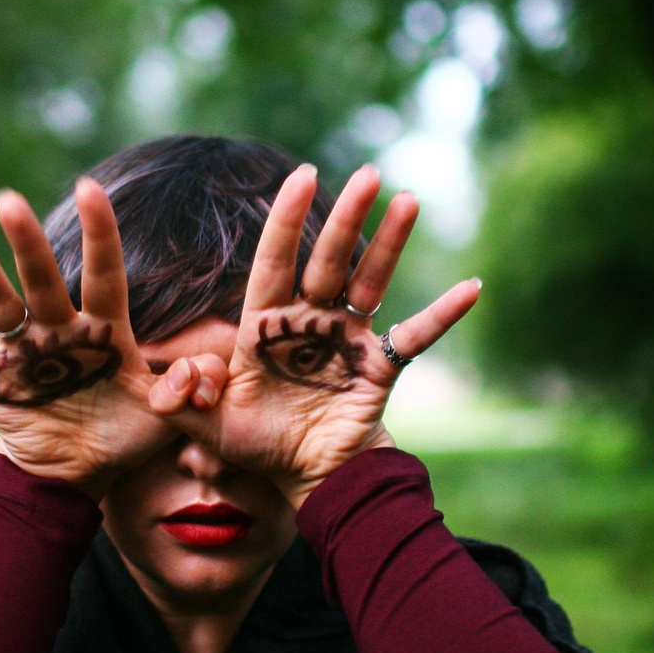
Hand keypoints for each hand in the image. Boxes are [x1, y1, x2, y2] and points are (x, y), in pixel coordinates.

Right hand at [0, 179, 186, 496]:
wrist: (82, 474)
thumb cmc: (128, 431)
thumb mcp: (166, 415)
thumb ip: (184, 389)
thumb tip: (200, 375)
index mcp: (106, 332)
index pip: (105, 274)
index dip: (98, 234)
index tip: (89, 187)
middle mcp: (60, 331)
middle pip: (42, 279)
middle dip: (27, 241)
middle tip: (9, 199)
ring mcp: (23, 353)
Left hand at [158, 164, 479, 507]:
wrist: (308, 479)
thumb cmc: (258, 446)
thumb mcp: (209, 427)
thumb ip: (182, 402)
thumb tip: (184, 372)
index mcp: (267, 324)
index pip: (276, 260)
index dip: (288, 218)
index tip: (303, 174)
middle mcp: (310, 320)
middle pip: (329, 258)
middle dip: (346, 216)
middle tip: (368, 173)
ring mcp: (349, 339)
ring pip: (371, 280)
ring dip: (391, 243)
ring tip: (409, 200)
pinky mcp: (379, 366)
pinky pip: (414, 335)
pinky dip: (443, 314)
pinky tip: (471, 288)